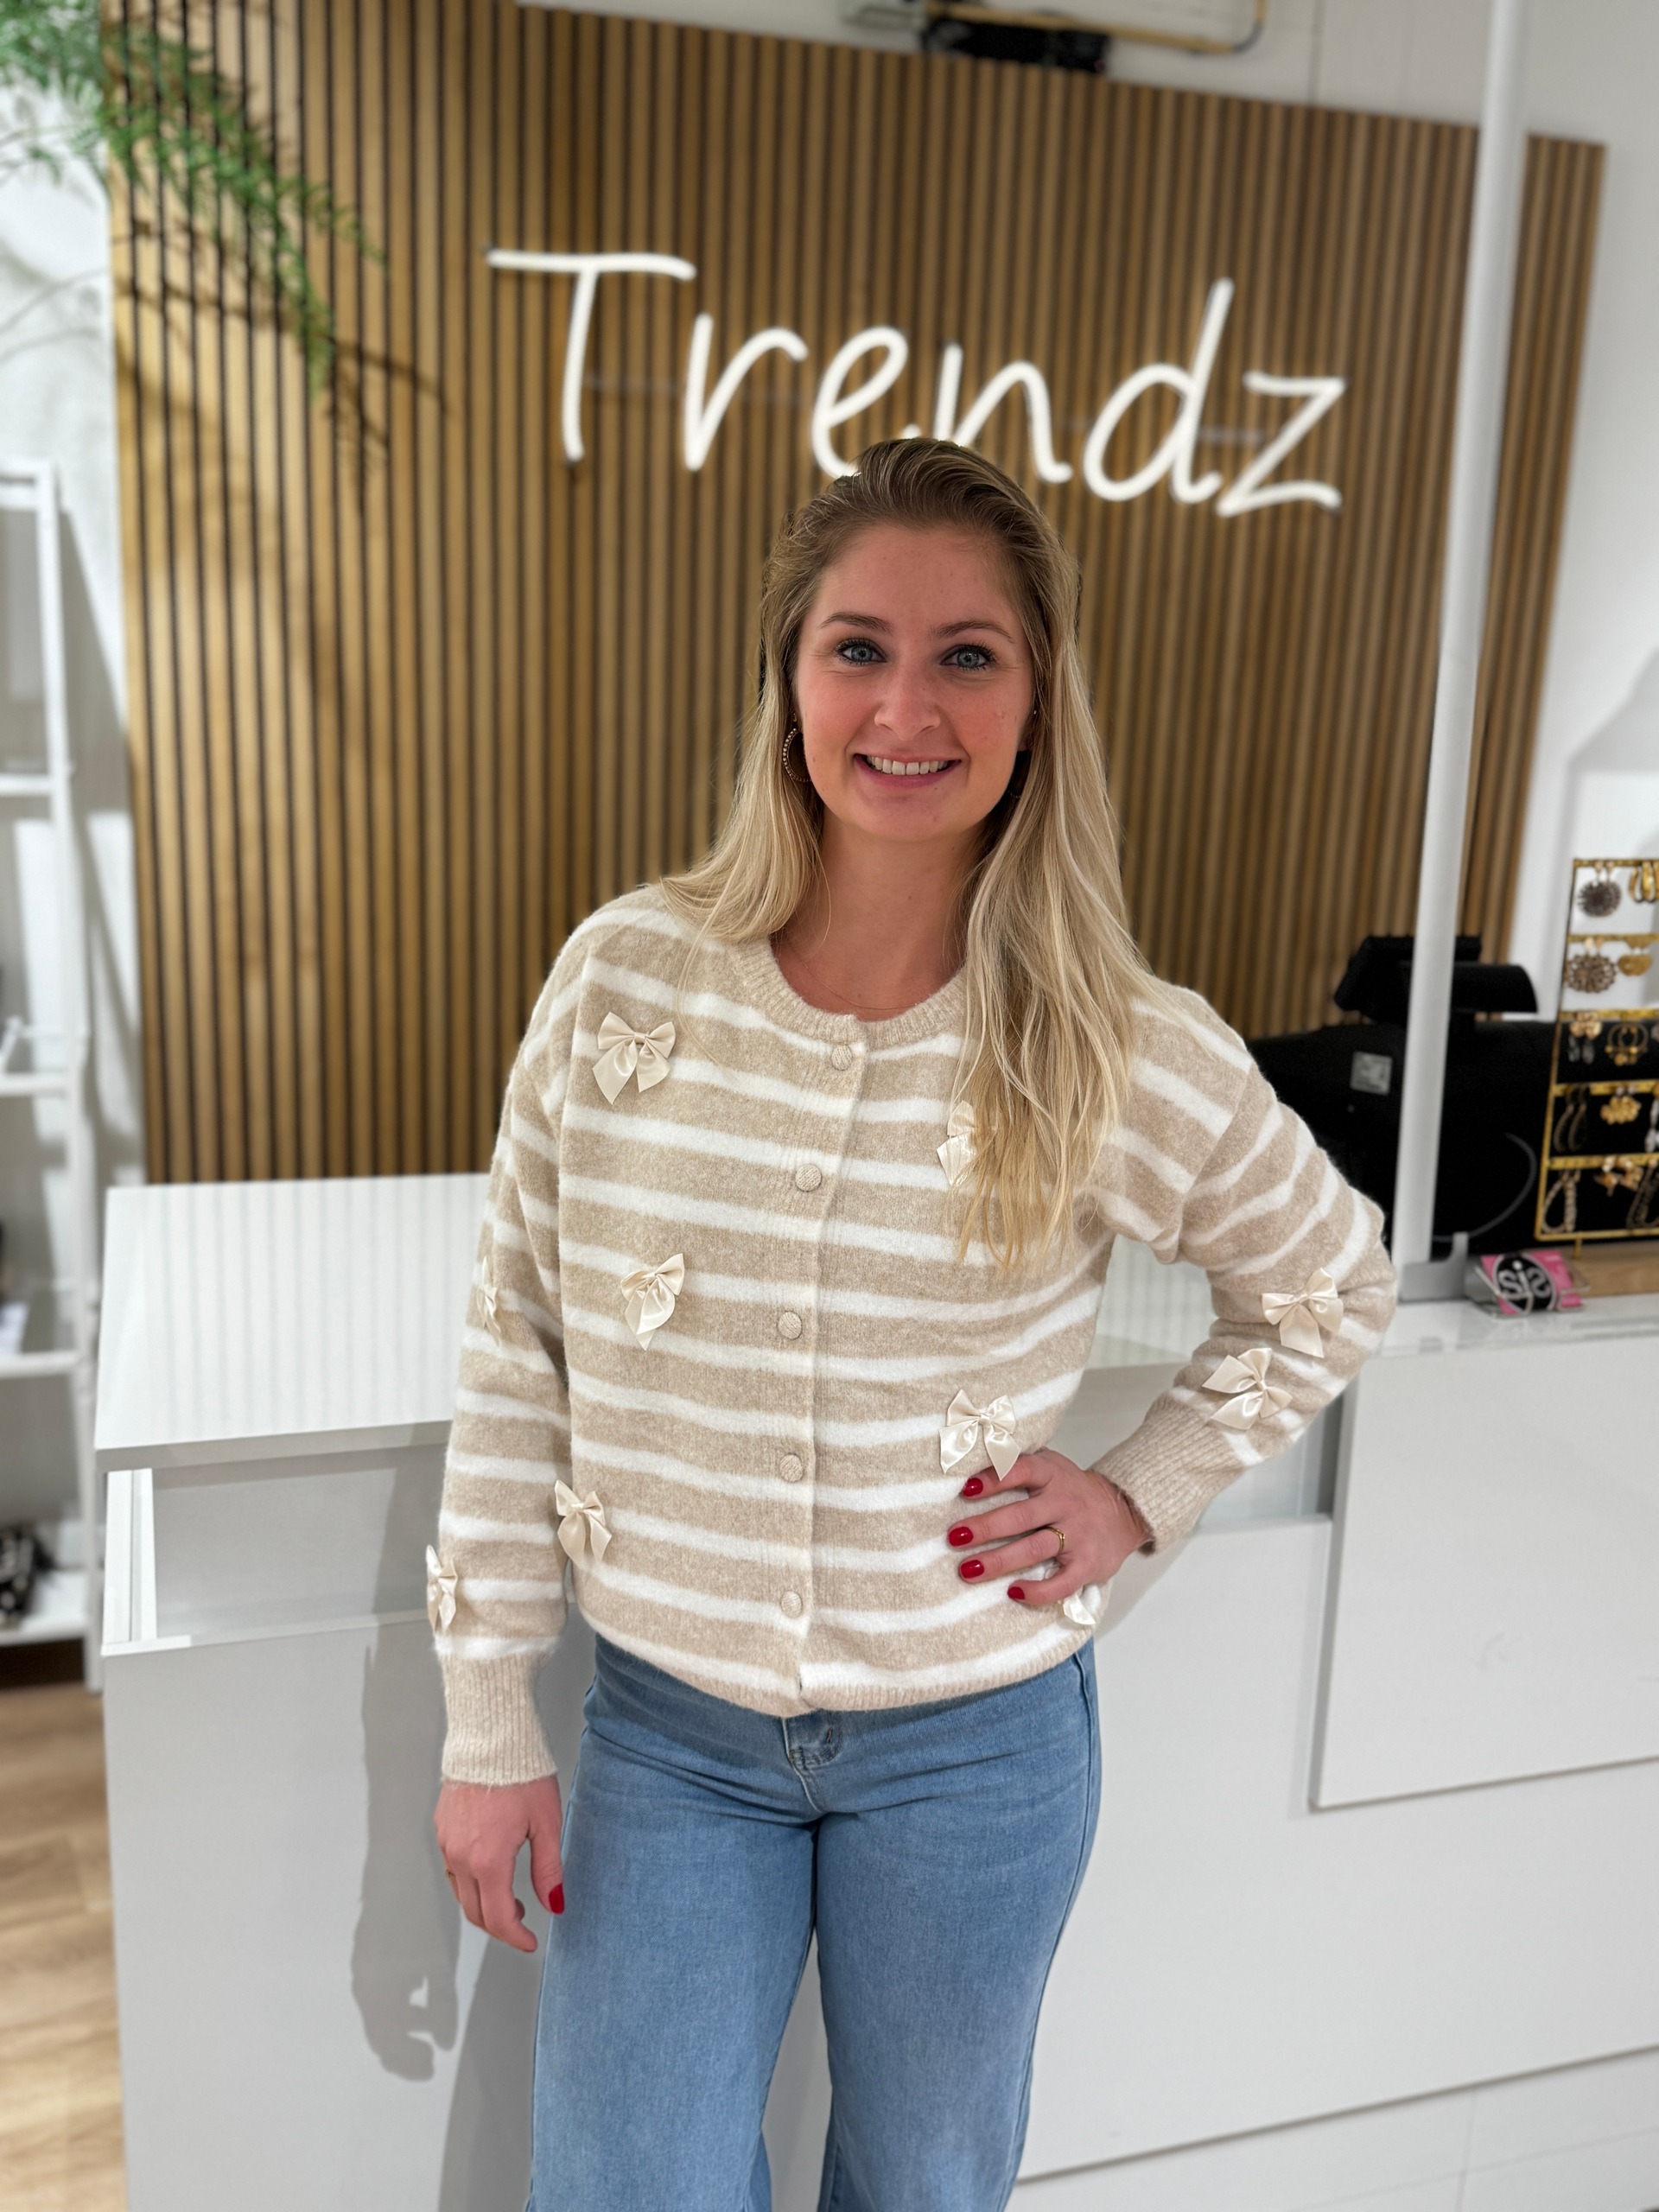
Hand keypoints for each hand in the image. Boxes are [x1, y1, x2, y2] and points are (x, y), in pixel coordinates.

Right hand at [434, 1773, 564, 1951]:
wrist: (491, 1738)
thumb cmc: (522, 1775)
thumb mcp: (546, 1824)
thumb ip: (548, 1870)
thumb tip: (555, 1904)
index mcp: (488, 1861)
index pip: (497, 1918)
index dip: (515, 1937)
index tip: (529, 1942)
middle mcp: (461, 1857)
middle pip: (475, 1912)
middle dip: (499, 1925)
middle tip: (522, 1922)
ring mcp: (447, 1843)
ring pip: (461, 1892)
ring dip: (483, 1904)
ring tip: (509, 1898)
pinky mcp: (441, 1829)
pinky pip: (453, 1868)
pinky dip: (470, 1880)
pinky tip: (489, 1870)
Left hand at [945, 1447, 1150, 1608]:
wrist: (1123, 1511)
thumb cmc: (1071, 1490)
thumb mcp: (1050, 1465)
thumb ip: (1018, 1463)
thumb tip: (968, 1461)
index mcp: (1052, 1475)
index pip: (1022, 1471)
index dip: (994, 1478)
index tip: (966, 1489)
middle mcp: (1065, 1503)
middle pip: (1022, 1516)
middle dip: (986, 1527)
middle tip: (954, 1537)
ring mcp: (1078, 1535)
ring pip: (1035, 1549)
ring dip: (999, 1561)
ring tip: (968, 1570)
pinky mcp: (1087, 1565)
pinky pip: (1062, 1583)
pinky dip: (1038, 1591)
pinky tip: (1013, 1592)